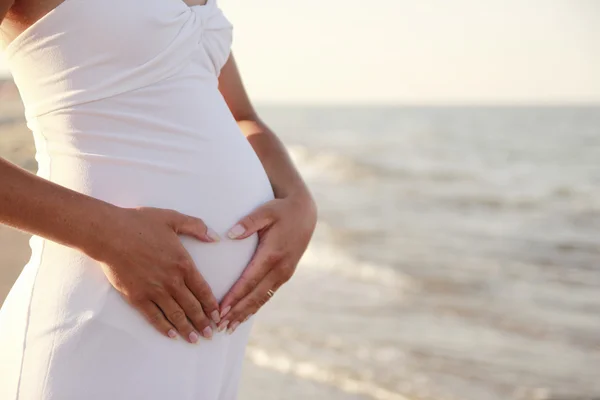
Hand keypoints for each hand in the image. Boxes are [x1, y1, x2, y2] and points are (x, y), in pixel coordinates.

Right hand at [87, 206, 221, 342]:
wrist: (110, 234)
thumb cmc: (140, 223)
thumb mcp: (173, 219)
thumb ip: (197, 227)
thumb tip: (216, 237)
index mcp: (183, 263)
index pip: (203, 289)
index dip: (211, 305)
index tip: (217, 316)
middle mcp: (172, 281)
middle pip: (192, 306)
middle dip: (203, 322)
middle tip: (210, 334)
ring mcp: (154, 291)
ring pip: (175, 314)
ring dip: (187, 328)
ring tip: (195, 339)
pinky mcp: (137, 297)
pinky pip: (153, 316)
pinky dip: (164, 327)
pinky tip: (171, 334)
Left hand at [217, 192, 316, 332]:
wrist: (305, 213)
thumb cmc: (281, 210)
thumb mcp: (265, 211)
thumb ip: (248, 222)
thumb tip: (230, 234)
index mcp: (272, 254)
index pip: (249, 280)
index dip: (234, 297)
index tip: (220, 310)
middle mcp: (280, 268)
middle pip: (255, 296)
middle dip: (237, 313)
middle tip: (220, 326)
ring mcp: (284, 273)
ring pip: (262, 299)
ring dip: (246, 314)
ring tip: (230, 328)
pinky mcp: (285, 274)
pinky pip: (268, 294)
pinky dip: (255, 306)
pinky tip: (245, 315)